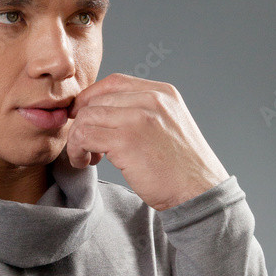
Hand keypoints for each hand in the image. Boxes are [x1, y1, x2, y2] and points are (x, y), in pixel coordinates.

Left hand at [66, 73, 229, 211]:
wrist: (198, 193)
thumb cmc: (181, 168)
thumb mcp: (168, 126)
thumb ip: (143, 113)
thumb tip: (102, 111)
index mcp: (162, 93)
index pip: (114, 82)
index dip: (91, 99)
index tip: (83, 118)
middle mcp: (151, 99)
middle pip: (96, 100)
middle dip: (82, 122)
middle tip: (88, 147)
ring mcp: (138, 118)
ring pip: (86, 117)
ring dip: (77, 139)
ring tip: (87, 157)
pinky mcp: (126, 140)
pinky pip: (84, 136)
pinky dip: (77, 150)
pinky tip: (86, 162)